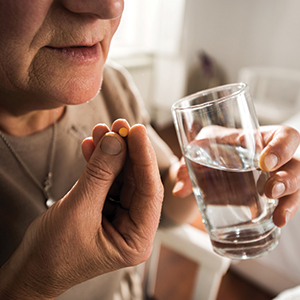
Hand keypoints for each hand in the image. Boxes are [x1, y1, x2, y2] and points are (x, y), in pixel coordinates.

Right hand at [0, 119, 163, 298]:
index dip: (144, 158)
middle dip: (127, 151)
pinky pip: (107, 180)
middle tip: (119, 126)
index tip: (137, 131)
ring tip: (103, 131)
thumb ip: (99, 174)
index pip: (149, 191)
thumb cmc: (53, 254)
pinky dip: (100, 163)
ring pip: (121, 177)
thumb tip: (116, 141)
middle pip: (136, 180)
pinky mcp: (106, 208)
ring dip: (112, 153)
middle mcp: (134, 227)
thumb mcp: (78, 210)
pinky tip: (94, 146)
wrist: (31, 268)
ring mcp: (120, 217)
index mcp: (137, 239)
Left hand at [173, 125, 299, 227]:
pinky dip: (284, 213)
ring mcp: (274, 178)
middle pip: (297, 164)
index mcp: (258, 138)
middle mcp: (273, 158)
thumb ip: (188, 163)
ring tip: (278, 217)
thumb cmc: (209, 149)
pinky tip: (276, 223)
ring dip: (291, 201)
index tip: (265, 162)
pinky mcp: (271, 198)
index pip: (284, 136)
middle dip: (288, 178)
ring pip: (297, 187)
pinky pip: (286, 204)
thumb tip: (179, 189)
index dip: (282, 147)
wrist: (207, 168)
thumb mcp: (199, 149)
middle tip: (269, 190)